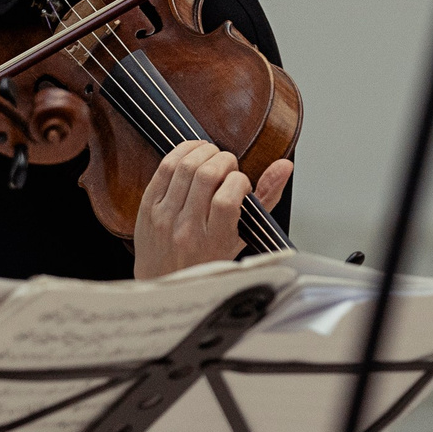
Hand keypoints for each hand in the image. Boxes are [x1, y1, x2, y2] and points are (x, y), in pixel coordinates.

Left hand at [133, 141, 294, 278]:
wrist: (165, 280)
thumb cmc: (208, 259)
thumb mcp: (242, 236)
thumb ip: (266, 198)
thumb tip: (284, 165)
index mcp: (214, 241)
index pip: (228, 198)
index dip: (239, 180)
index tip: (241, 184)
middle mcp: (187, 229)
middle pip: (206, 175)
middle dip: (224, 160)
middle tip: (229, 166)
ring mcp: (164, 217)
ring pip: (185, 166)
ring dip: (204, 151)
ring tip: (213, 156)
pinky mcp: (148, 206)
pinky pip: (164, 167)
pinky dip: (182, 152)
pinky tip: (193, 152)